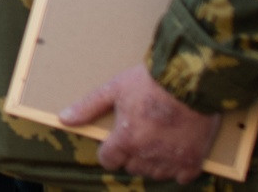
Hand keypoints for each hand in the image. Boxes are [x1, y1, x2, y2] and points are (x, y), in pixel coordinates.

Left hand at [61, 66, 218, 184]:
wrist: (191, 80)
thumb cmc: (150, 82)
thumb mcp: (114, 89)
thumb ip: (88, 107)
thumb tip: (64, 118)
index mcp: (126, 139)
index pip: (108, 161)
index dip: (109, 150)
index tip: (116, 140)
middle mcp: (147, 155)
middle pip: (132, 167)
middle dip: (131, 154)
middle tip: (140, 134)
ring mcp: (171, 160)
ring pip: (155, 174)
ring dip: (153, 162)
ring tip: (157, 140)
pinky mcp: (193, 161)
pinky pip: (181, 177)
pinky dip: (178, 168)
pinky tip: (176, 150)